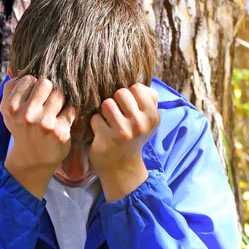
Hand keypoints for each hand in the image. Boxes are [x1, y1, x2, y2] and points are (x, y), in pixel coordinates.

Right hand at [1, 76, 75, 197]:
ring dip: (60, 101)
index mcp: (11, 108)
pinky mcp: (60, 132)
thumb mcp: (8, 111)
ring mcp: (44, 124)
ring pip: (60, 95)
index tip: (34, 97)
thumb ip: (11, 89)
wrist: (32, 160)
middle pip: (45, 83)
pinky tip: (62, 120)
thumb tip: (24, 69)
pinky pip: (71, 109)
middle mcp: (26, 115)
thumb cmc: (22, 129)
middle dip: (48, 90)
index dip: (34, 85)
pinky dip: (68, 113)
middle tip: (47, 102)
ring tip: (55, 111)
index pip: (29, 79)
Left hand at [89, 84, 158, 201]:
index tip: (129, 108)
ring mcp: (123, 132)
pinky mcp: (106, 139)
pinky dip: (96, 123)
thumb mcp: (148, 120)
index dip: (129, 95)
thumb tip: (140, 82)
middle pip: (121, 93)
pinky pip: (95, 118)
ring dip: (104, 111)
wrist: (121, 166)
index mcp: (152, 117)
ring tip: (109, 122)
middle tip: (117, 115)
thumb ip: (149, 98)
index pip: (137, 88)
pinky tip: (102, 133)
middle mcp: (140, 124)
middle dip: (116, 101)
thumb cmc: (133, 136)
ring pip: (107, 103)